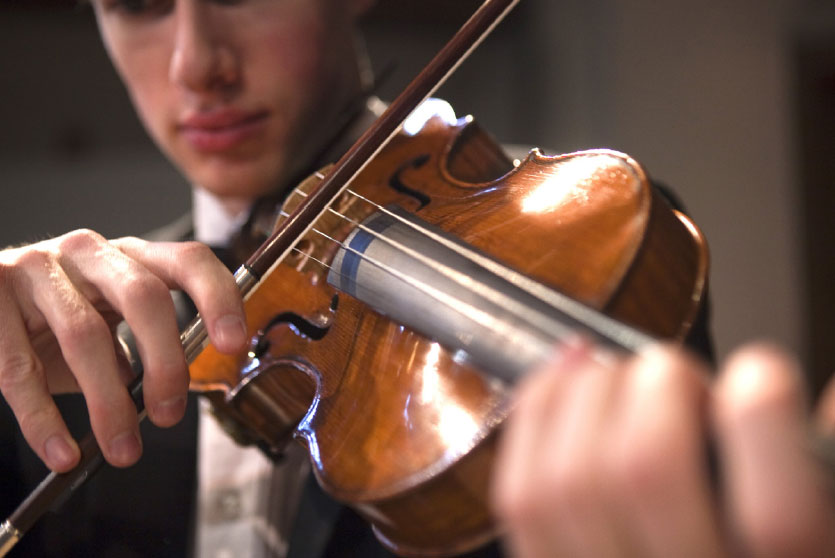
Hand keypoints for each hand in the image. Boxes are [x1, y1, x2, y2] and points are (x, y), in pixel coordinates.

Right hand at [0, 230, 246, 470]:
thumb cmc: (56, 320)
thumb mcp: (107, 322)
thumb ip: (143, 347)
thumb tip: (173, 395)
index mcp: (131, 256)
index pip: (189, 260)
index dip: (218, 298)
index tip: (234, 344)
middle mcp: (89, 252)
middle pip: (144, 295)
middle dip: (165, 361)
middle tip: (170, 415)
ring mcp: (38, 268)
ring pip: (85, 335)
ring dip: (109, 404)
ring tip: (123, 450)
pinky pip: (19, 368)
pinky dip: (44, 419)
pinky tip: (63, 453)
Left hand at [491, 339, 834, 556]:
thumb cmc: (746, 549)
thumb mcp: (820, 523)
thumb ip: (821, 466)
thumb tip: (825, 399)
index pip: (778, 520)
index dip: (761, 424)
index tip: (759, 375)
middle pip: (645, 472)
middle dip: (654, 386)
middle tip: (671, 372)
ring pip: (569, 476)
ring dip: (587, 392)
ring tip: (618, 374)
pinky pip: (521, 494)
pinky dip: (537, 414)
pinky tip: (563, 379)